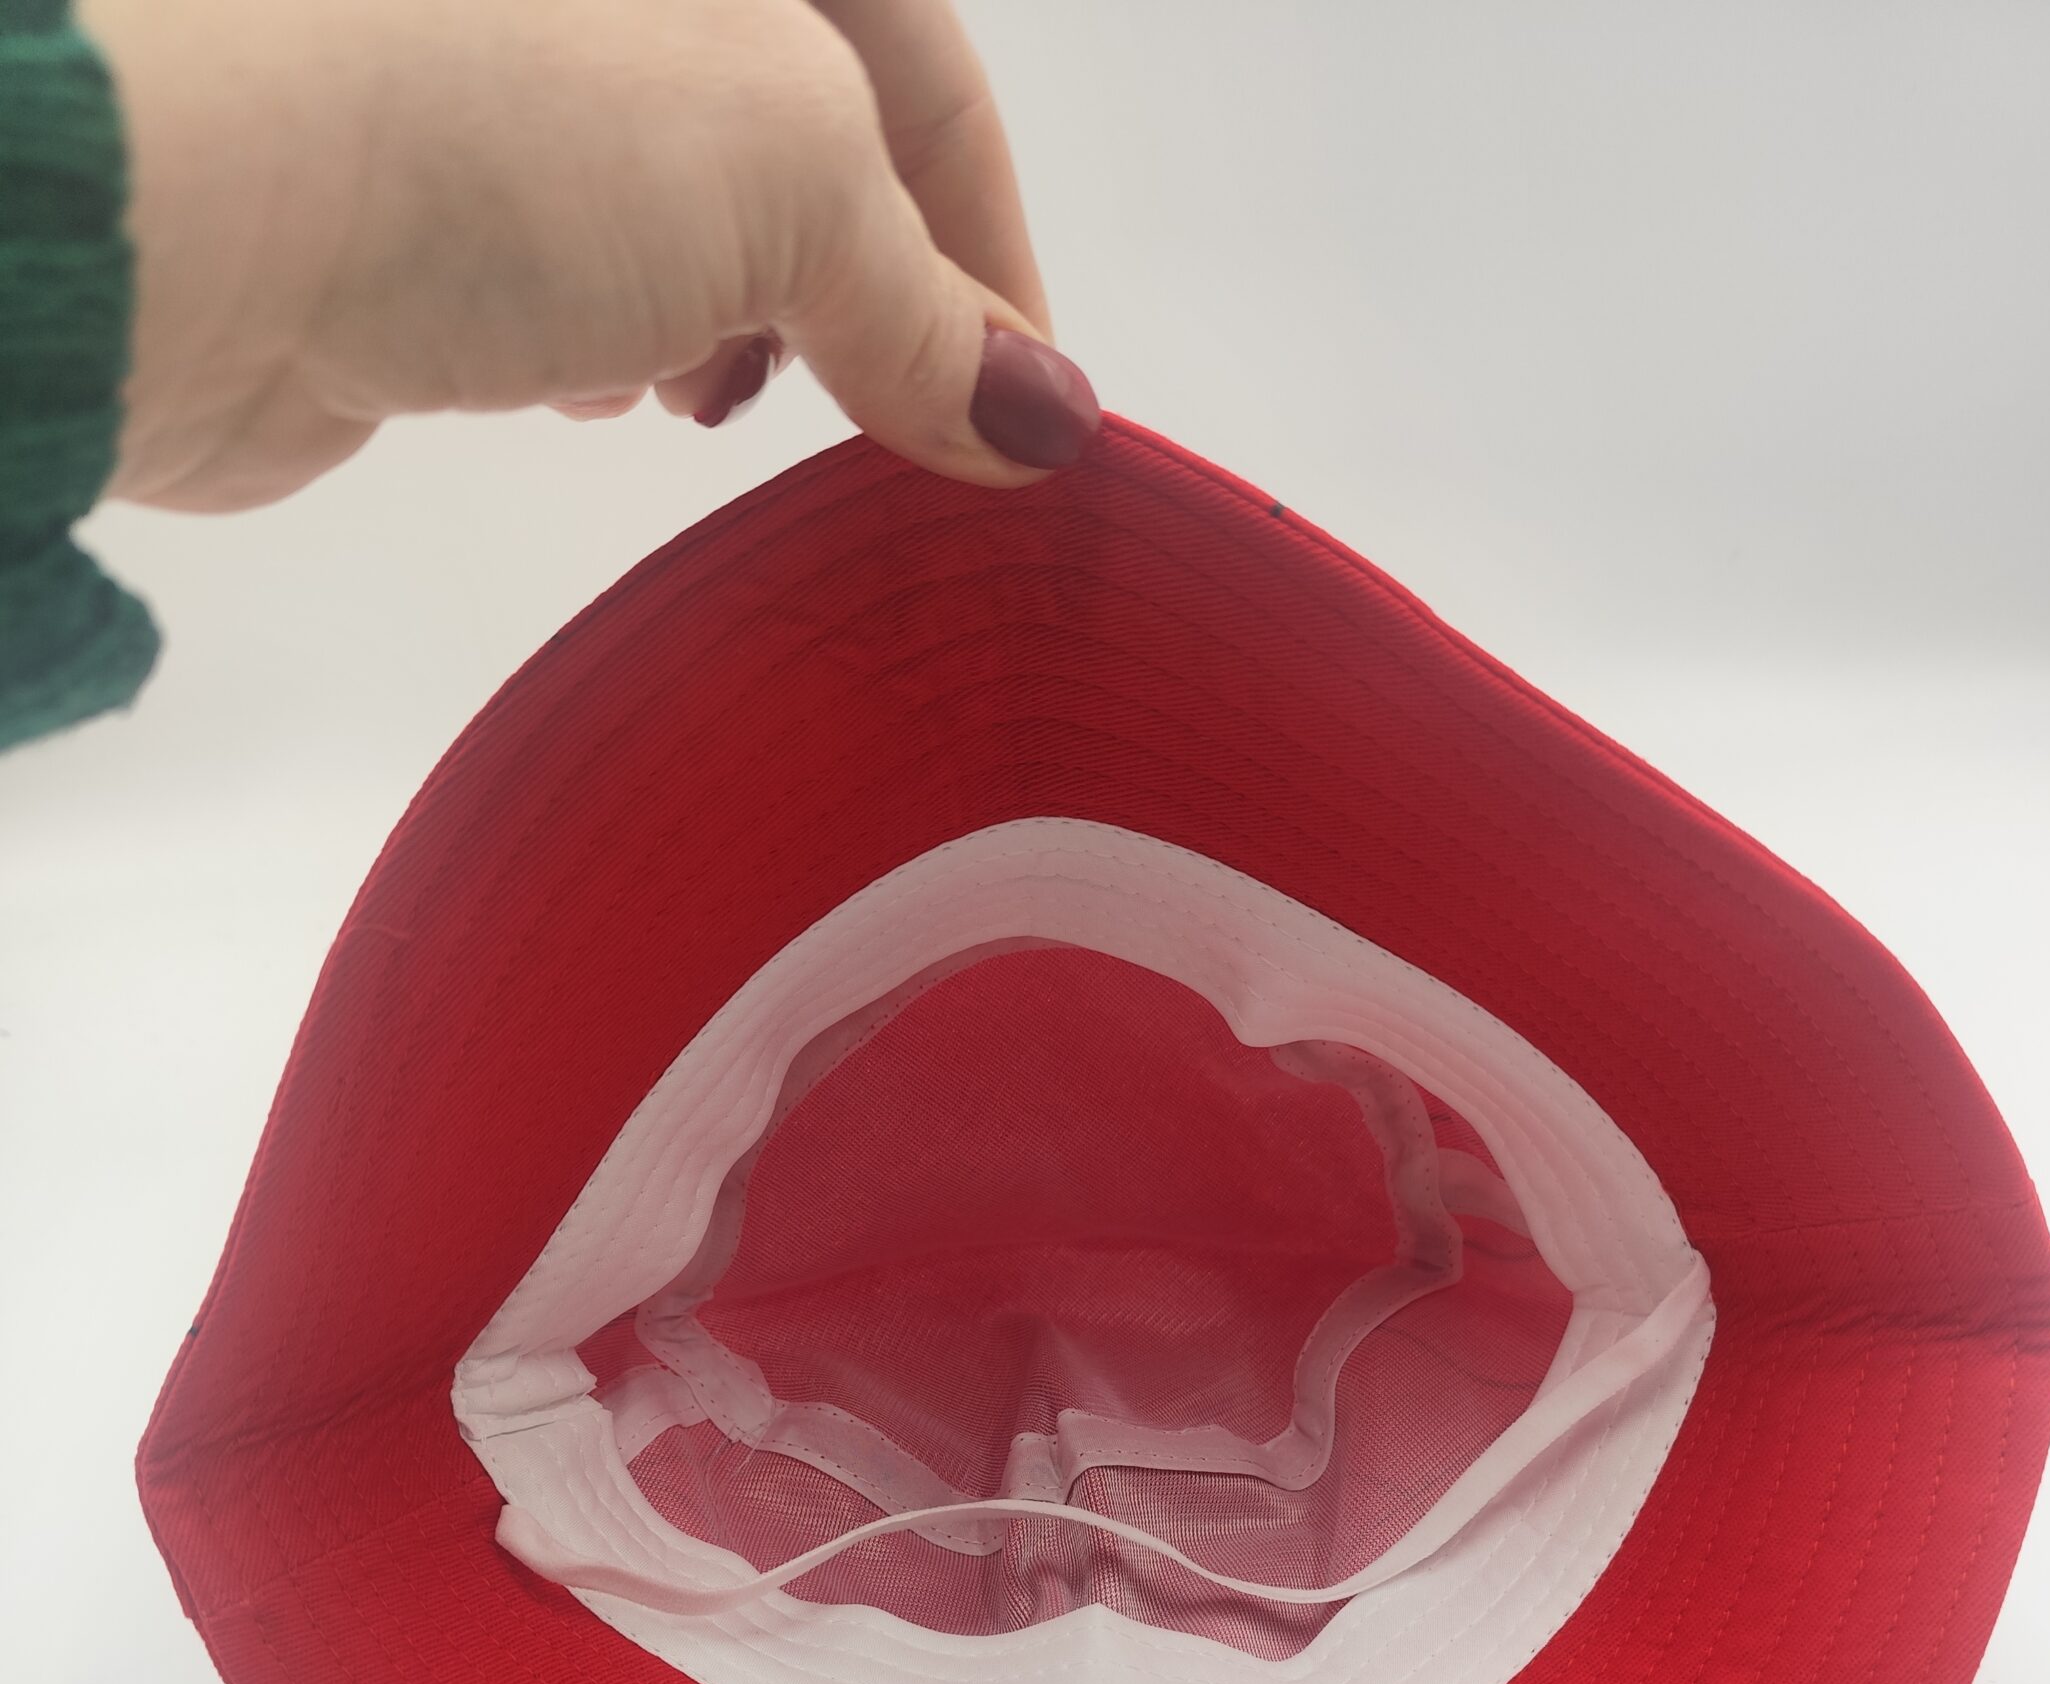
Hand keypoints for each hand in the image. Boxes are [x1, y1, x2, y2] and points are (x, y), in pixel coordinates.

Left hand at [80, 0, 1098, 510]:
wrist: (179, 201)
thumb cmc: (502, 123)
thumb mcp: (784, 179)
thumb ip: (925, 303)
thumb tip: (1033, 415)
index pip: (926, 64)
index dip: (994, 243)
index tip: (1021, 409)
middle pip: (807, 132)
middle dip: (851, 289)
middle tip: (871, 416)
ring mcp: (499, 66)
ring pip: (683, 202)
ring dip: (724, 321)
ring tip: (699, 395)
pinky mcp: (405, 173)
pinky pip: (561, 254)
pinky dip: (603, 333)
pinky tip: (581, 391)